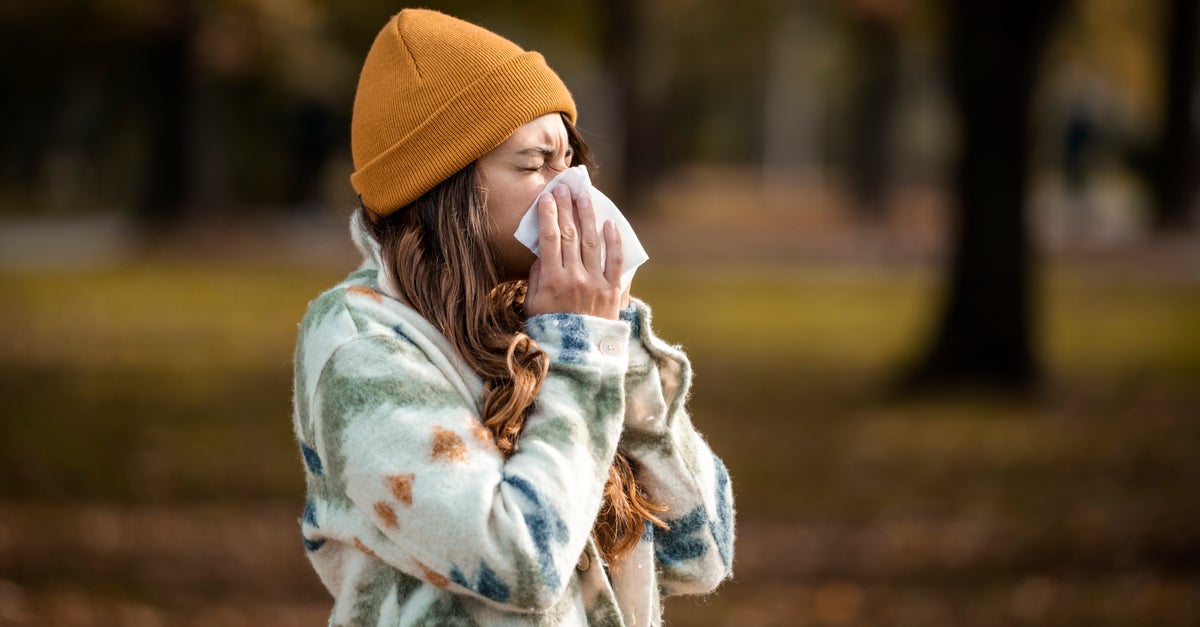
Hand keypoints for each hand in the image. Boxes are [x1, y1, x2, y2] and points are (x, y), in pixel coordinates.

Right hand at [524, 184, 623, 319]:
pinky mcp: (612, 291)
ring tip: (584, 197)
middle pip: (570, 234)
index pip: (550, 238)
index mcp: (551, 280)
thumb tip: (542, 252)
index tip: (547, 197)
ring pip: (592, 242)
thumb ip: (536, 277)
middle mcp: (574, 278)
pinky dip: (613, 241)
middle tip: (564, 188)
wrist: (576, 358)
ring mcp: (595, 284)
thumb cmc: (549, 331)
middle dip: (567, 208)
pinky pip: (615, 262)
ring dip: (588, 216)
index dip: (549, 214)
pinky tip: (609, 224)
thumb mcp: (532, 305)